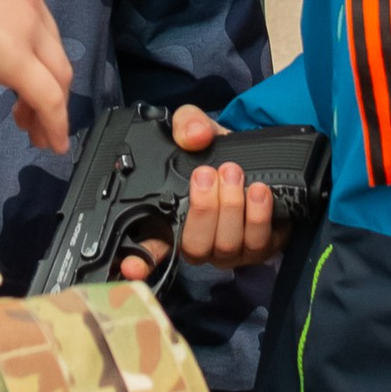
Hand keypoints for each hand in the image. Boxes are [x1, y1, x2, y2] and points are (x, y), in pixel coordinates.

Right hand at [118, 104, 282, 283]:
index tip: (131, 267)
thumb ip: (188, 124)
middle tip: (208, 174)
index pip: (148, 250)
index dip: (138, 263)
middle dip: (203, 210)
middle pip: (194, 247)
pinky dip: (258, 216)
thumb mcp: (197, 129)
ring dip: (231, 208)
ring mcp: (227, 251)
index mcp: (171, 222)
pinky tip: (258, 192)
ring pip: (226, 246)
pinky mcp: (258, 250)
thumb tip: (194, 136)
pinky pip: (258, 244)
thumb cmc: (216, 153)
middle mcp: (197, 242)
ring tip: (234, 174)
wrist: (256, 159)